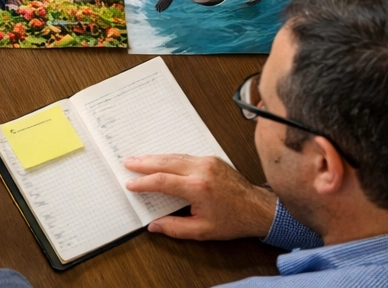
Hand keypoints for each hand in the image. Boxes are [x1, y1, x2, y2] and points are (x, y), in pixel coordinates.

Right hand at [123, 154, 276, 240]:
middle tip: (128, 163)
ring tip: (139, 159)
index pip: (162, 181)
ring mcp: (207, 162)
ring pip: (174, 156)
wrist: (259, 209)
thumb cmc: (234, 220)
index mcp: (198, 187)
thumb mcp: (203, 231)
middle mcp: (201, 170)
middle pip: (164, 162)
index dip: (143, 182)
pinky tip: (161, 160)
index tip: (131, 184)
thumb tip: (154, 226)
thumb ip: (175, 228)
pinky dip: (170, 158)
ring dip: (155, 158)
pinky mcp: (211, 159)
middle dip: (144, 163)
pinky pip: (185, 156)